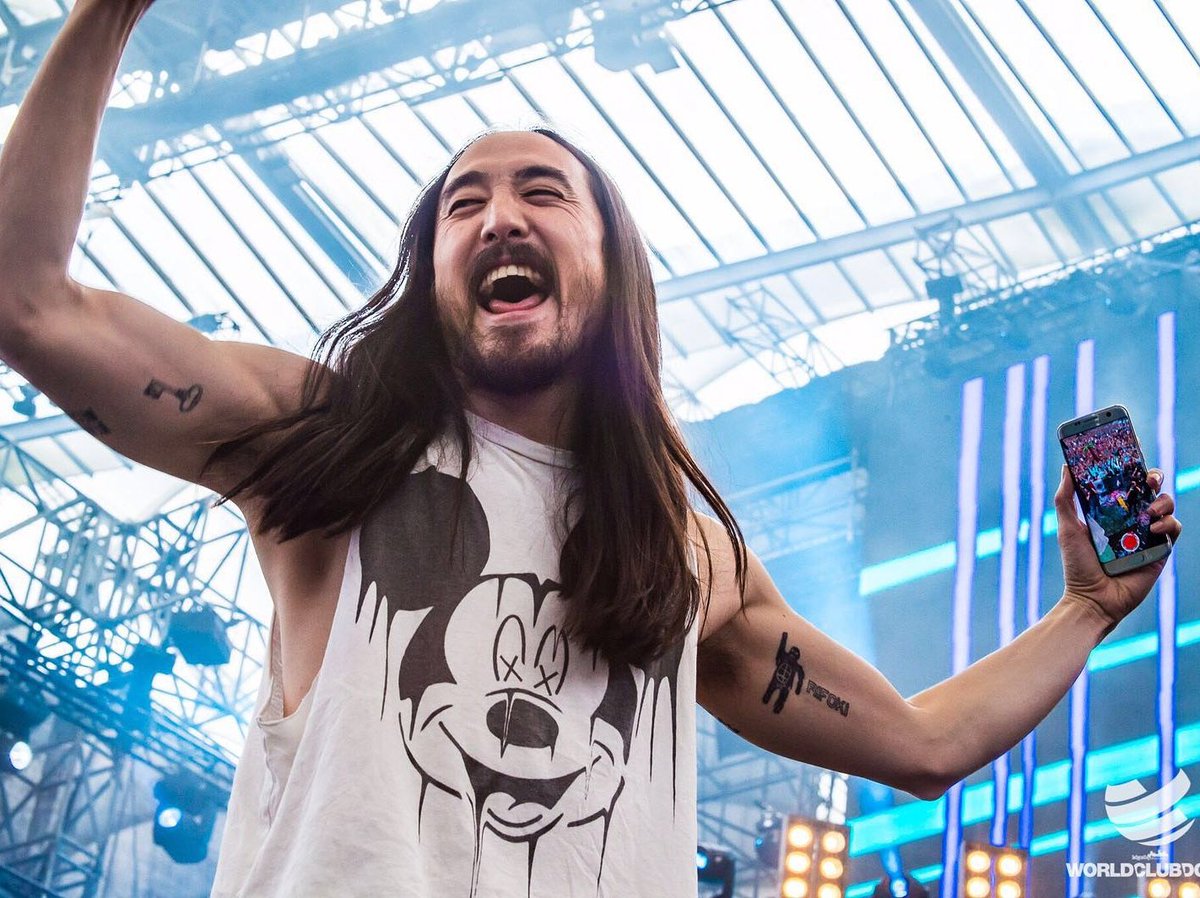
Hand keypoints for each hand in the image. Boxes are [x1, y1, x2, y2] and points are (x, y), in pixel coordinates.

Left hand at [1054, 465, 1182, 633]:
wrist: (1093, 598)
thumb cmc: (1078, 564)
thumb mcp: (1068, 527)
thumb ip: (1066, 498)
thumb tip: (1067, 467)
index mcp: (1111, 511)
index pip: (1125, 482)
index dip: (1132, 467)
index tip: (1133, 451)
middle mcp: (1131, 519)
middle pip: (1150, 488)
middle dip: (1153, 477)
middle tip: (1148, 479)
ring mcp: (1147, 533)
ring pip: (1165, 505)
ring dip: (1161, 501)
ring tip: (1149, 511)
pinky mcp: (1160, 550)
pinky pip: (1174, 528)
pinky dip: (1167, 524)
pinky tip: (1153, 529)